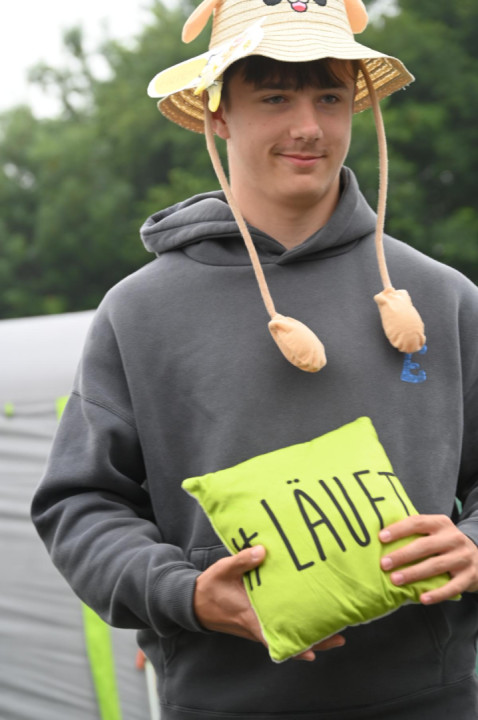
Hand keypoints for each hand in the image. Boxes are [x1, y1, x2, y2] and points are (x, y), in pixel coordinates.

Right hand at [193, 545, 344, 660]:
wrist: (195, 602)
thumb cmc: (211, 587)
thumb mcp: (223, 570)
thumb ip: (242, 560)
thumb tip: (263, 550)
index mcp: (249, 616)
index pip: (274, 637)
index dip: (294, 646)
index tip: (313, 651)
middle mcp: (256, 626)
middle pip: (288, 640)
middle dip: (314, 641)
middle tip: (339, 638)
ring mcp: (257, 626)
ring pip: (287, 636)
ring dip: (308, 636)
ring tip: (334, 633)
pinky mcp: (257, 622)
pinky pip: (280, 630)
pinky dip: (295, 629)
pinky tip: (310, 625)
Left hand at [379, 514, 477, 603]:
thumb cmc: (446, 544)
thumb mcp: (436, 531)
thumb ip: (416, 532)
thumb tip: (382, 537)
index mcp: (441, 523)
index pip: (418, 522)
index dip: (399, 529)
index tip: (381, 537)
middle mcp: (453, 538)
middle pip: (424, 546)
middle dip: (402, 555)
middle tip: (384, 564)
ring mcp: (463, 557)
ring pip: (436, 566)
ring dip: (414, 574)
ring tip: (395, 580)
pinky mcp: (470, 576)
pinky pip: (452, 587)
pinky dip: (437, 594)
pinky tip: (422, 599)